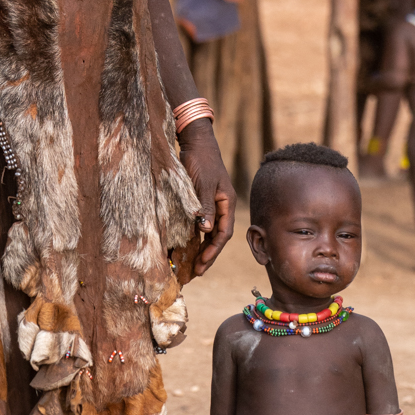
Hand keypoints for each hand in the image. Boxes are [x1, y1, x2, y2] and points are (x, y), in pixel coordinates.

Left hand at [179, 123, 235, 275]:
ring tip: (193, 266)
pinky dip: (196, 238)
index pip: (223, 234)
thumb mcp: (202, 184)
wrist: (196, 142)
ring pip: (210, 233)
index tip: (201, 264)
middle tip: (196, 273)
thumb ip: (205, 207)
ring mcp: (213, 205)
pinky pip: (202, 225)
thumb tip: (206, 231)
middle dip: (208, 256)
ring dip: (202, 250)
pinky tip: (188, 248)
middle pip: (217, 237)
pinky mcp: (202, 202)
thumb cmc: (201, 160)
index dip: (213, 251)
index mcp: (227, 203)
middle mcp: (222, 207)